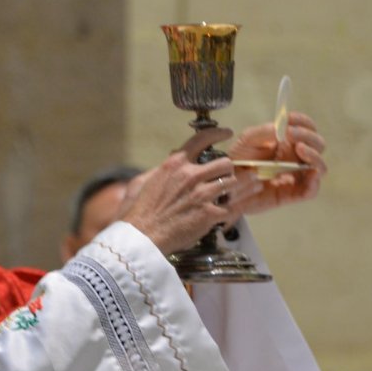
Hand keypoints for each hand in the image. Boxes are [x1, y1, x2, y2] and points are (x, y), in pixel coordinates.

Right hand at [123, 128, 249, 253]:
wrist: (142, 237)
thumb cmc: (140, 212)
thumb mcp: (144, 181)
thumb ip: (163, 169)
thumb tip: (172, 159)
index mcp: (175, 164)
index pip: (202, 139)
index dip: (218, 133)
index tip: (226, 133)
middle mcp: (191, 175)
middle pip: (225, 162)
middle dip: (226, 170)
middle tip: (223, 178)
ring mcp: (202, 194)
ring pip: (231, 182)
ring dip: (229, 190)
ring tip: (222, 198)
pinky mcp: (209, 213)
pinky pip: (229, 208)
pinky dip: (225, 212)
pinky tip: (218, 216)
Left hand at [226, 112, 327, 216]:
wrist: (227, 186)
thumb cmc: (238, 161)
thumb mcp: (247, 140)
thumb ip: (265, 131)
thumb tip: (284, 127)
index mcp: (289, 142)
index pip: (307, 128)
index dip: (303, 122)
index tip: (290, 119)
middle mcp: (297, 157)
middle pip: (318, 145)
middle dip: (309, 137)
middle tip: (291, 135)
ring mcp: (296, 176)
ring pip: (320, 167)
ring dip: (315, 156)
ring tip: (300, 149)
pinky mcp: (292, 194)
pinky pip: (311, 190)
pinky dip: (314, 182)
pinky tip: (308, 172)